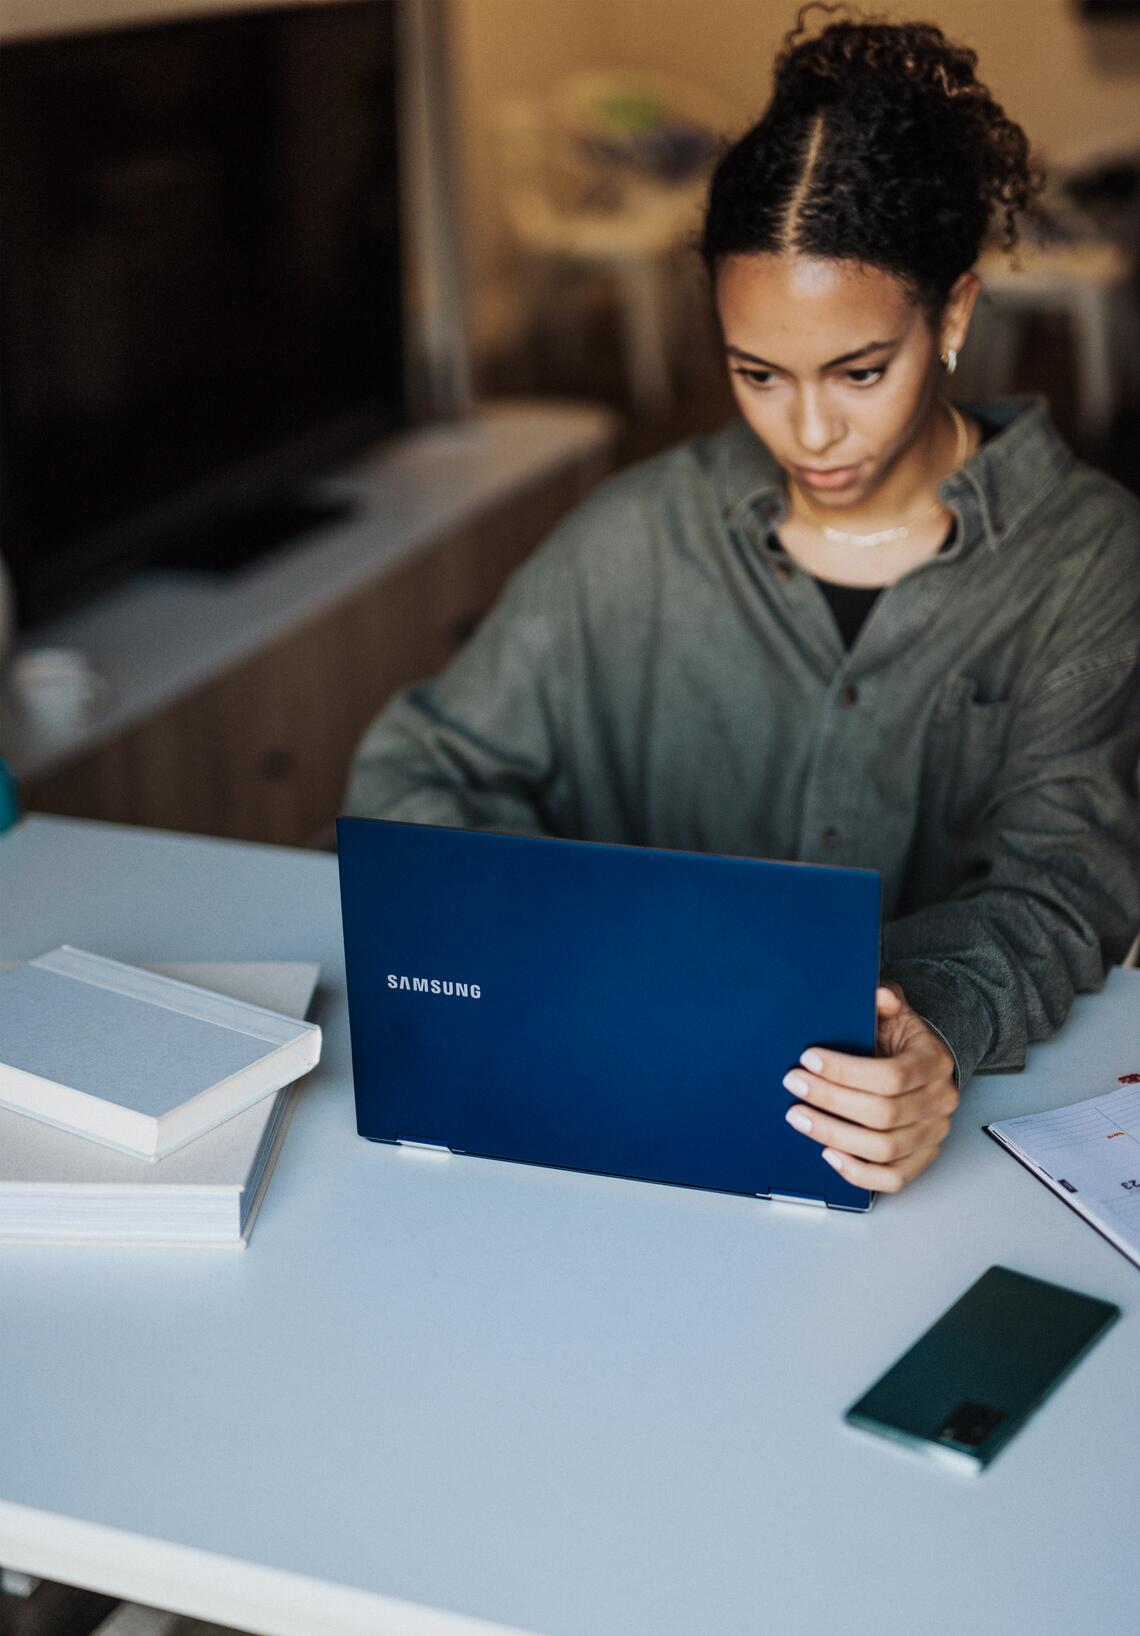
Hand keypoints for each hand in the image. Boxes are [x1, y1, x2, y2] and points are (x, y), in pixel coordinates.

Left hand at [782, 983, 958, 1192]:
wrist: (925, 1065)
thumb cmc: (902, 1041)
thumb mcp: (896, 1014)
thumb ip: (887, 1002)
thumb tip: (879, 995)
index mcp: (934, 1063)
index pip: (890, 1075)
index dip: (845, 1071)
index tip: (808, 1060)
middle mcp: (940, 1102)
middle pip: (883, 1114)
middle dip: (830, 1100)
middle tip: (794, 1085)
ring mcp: (933, 1135)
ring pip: (883, 1148)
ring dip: (834, 1135)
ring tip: (799, 1117)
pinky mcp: (921, 1158)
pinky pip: (893, 1178)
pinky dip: (858, 1172)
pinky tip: (828, 1154)